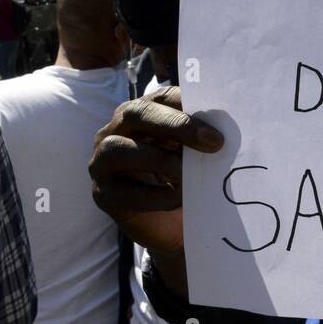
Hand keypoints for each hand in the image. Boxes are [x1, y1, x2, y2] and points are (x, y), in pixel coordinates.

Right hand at [89, 85, 223, 254]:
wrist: (168, 226)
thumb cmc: (181, 181)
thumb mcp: (190, 155)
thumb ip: (198, 138)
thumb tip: (220, 130)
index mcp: (140, 115)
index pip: (159, 97)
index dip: (185, 102)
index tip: (217, 115)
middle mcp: (114, 132)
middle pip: (134, 113)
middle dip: (176, 124)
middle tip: (213, 142)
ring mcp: (102, 162)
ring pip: (119, 148)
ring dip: (160, 159)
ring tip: (189, 174)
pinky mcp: (103, 195)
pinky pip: (125, 191)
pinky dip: (156, 195)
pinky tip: (179, 198)